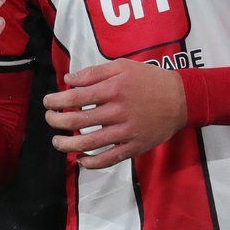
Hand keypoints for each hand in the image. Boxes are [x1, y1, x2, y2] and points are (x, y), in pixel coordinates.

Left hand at [44, 59, 187, 168]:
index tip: (48, 102)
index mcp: (114, 89)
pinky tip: (81, 160)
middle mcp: (118, 111)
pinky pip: (108, 159)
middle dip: (56, 121)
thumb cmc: (150, 80)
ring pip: (89, 143)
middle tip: (49, 119)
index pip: (75, 97)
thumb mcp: (123, 66)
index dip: (56, 101)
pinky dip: (91, 163)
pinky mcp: (134, 147)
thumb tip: (68, 80)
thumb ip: (94, 72)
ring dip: (67, 144)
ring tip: (57, 142)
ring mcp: (126, 132)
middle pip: (76, 121)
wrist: (181, 99)